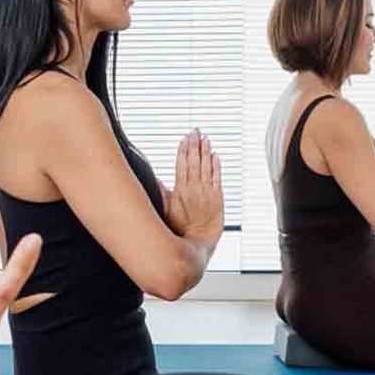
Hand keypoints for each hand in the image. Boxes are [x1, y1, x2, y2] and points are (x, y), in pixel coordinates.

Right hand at [163, 129, 223, 243]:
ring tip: (205, 139)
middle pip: (194, 162)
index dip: (183, 150)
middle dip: (195, 145)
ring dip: (206, 151)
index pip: (181, 165)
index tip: (184, 138)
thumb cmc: (180, 230)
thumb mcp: (166, 211)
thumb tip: (156, 180)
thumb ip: (162, 193)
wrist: (197, 242)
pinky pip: (217, 177)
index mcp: (180, 191)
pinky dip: (216, 166)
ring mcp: (207, 192)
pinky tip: (215, 156)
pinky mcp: (218, 197)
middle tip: (195, 132)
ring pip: (206, 167)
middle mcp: (194, 189)